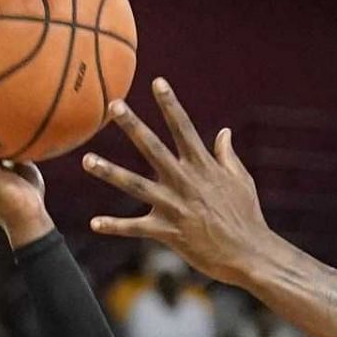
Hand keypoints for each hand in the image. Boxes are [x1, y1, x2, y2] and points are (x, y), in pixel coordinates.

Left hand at [83, 79, 273, 285]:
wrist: (249, 254)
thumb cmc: (247, 216)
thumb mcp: (241, 180)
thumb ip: (227, 155)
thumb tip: (224, 132)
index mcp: (203, 166)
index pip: (184, 127)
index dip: (170, 104)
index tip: (157, 82)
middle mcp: (185, 181)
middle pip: (153, 148)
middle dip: (133, 126)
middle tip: (114, 105)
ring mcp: (175, 207)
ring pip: (136, 186)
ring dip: (110, 172)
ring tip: (87, 160)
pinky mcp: (169, 232)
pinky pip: (136, 229)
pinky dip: (115, 227)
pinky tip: (94, 223)